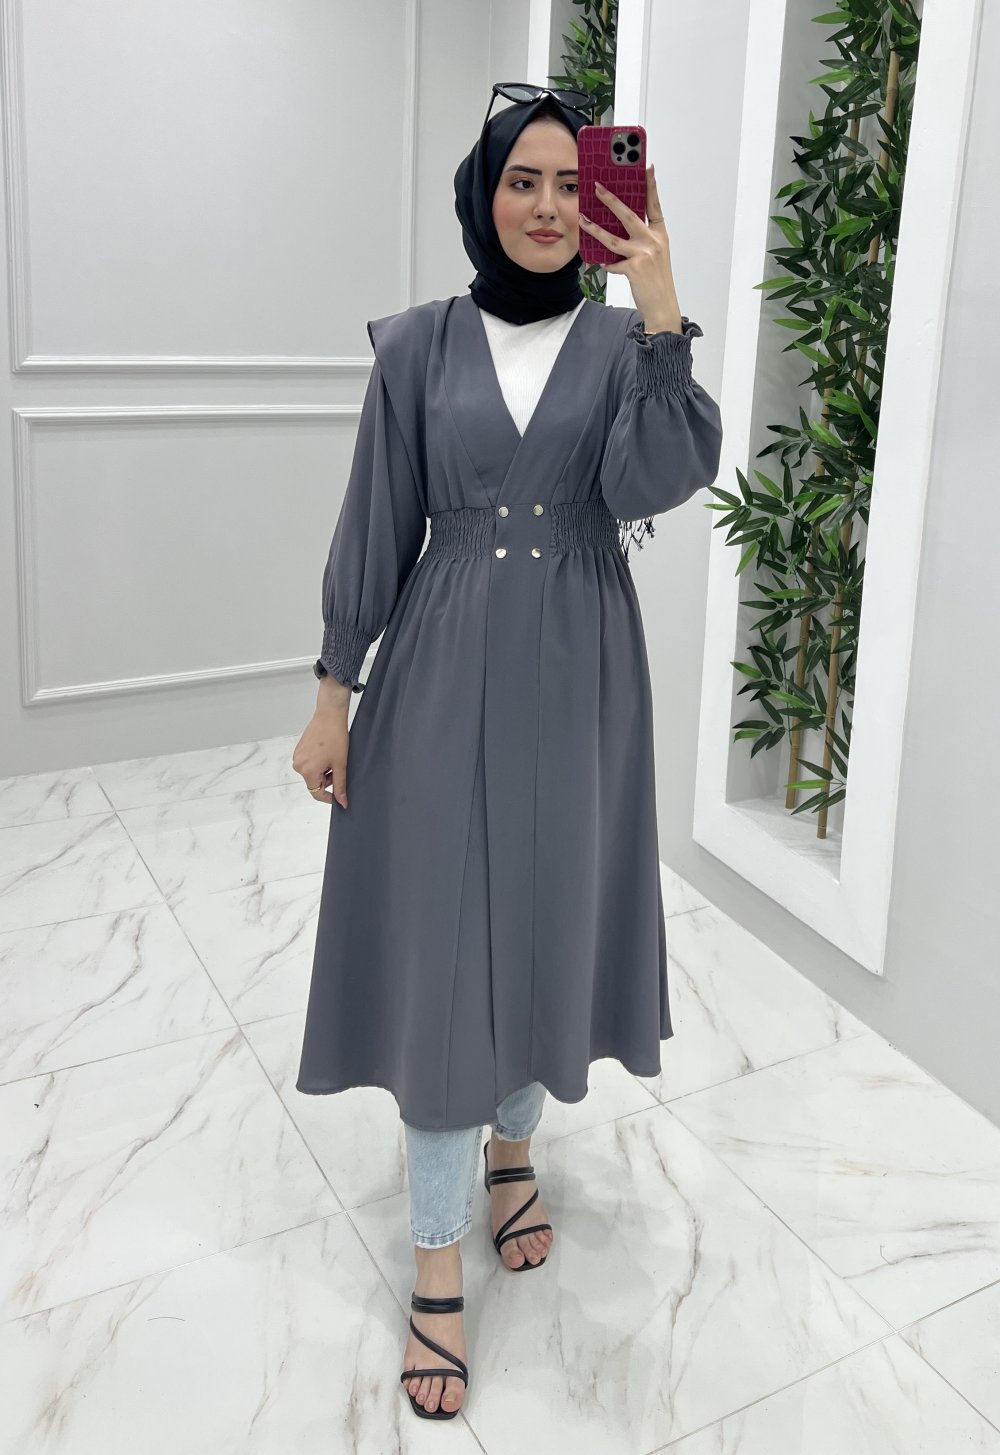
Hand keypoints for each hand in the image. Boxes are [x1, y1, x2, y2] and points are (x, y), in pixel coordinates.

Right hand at [292, 699, 350, 808]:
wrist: (329, 715)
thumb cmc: (335, 736)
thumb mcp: (340, 764)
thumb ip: (340, 785)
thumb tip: (342, 802)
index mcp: (307, 771)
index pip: (316, 793)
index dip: (329, 797)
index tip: (338, 796)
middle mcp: (298, 765)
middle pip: (314, 782)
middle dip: (327, 778)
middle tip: (337, 765)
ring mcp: (297, 757)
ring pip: (312, 773)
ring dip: (323, 770)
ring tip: (331, 755)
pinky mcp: (298, 750)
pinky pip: (309, 764)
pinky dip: (318, 762)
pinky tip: (325, 751)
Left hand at [579, 164, 681, 330]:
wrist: (662, 306)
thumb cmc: (656, 280)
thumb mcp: (654, 255)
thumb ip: (640, 239)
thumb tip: (615, 228)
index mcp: (660, 234)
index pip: (654, 205)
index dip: (651, 186)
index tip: (647, 167)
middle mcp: (653, 241)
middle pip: (629, 215)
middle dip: (611, 200)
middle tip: (597, 187)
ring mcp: (644, 254)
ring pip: (613, 238)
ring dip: (595, 228)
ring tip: (583, 219)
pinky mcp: (634, 268)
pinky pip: (612, 262)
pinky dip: (606, 263)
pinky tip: (600, 262)